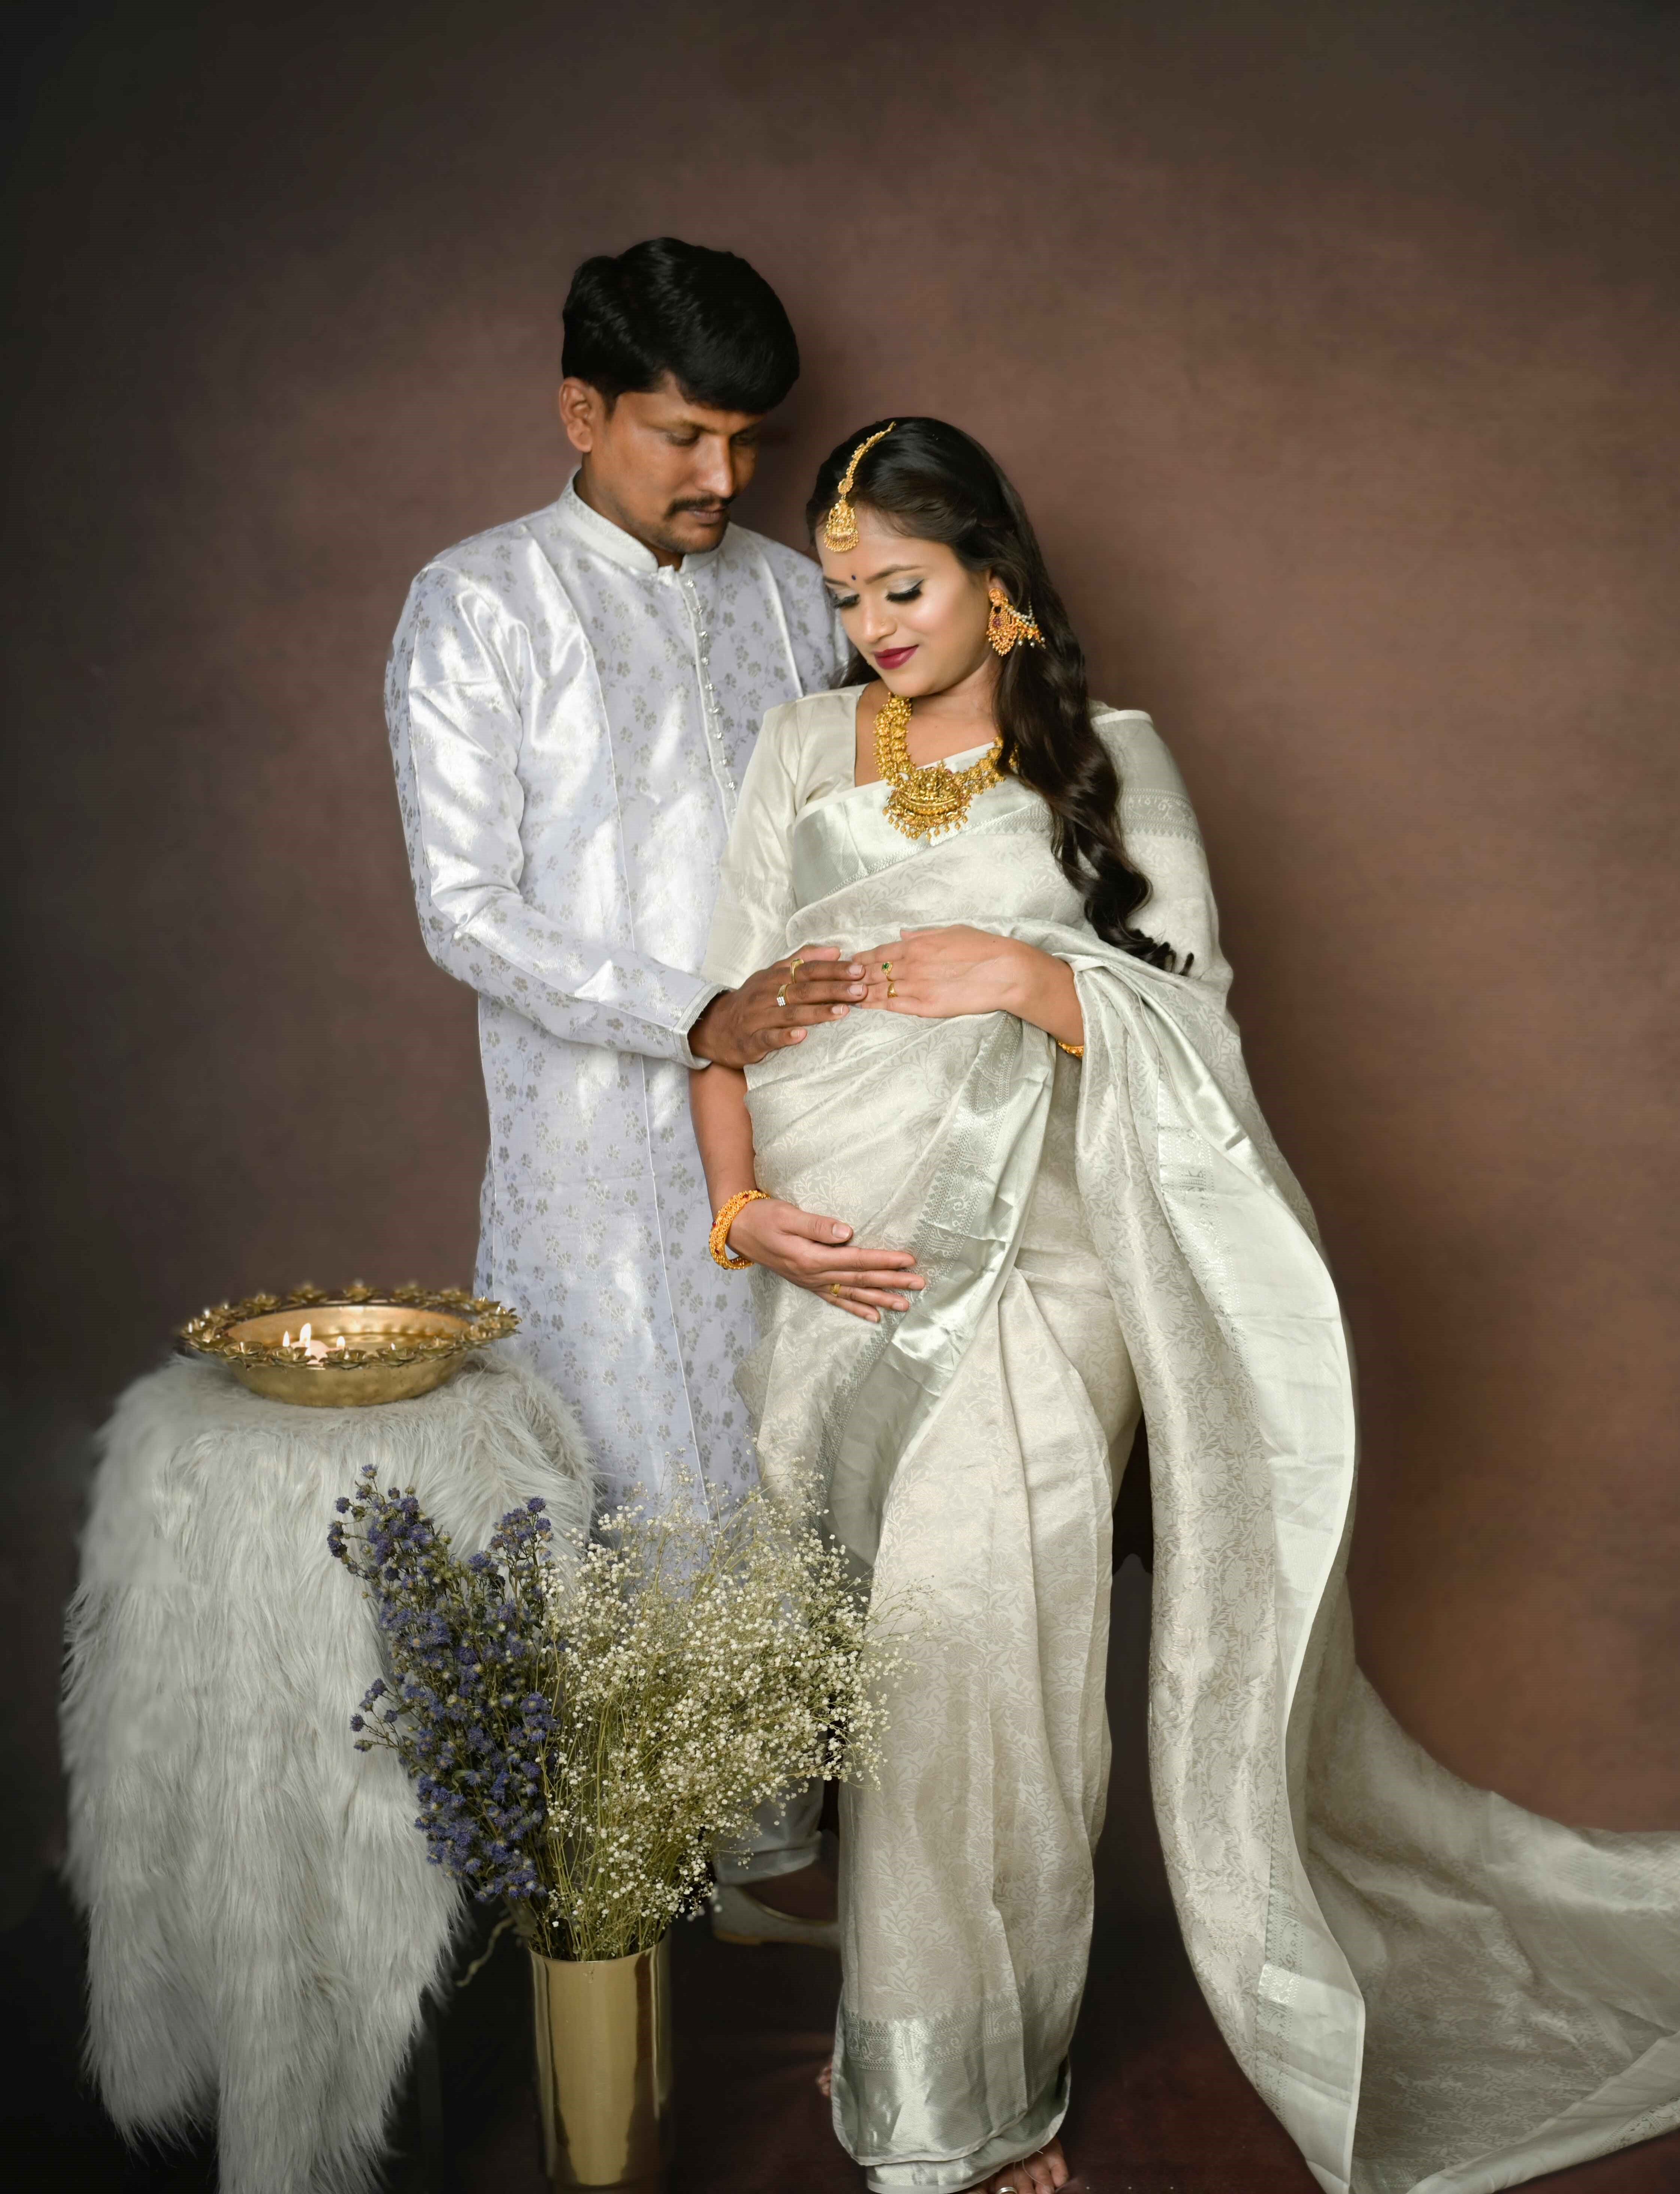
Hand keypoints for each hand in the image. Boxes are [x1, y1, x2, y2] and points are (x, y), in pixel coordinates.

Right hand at [690, 948, 866, 1066]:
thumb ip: (802, 960)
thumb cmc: (753, 1000)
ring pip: (790, 1012)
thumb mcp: (773, 974)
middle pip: (804, 989)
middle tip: (860, 990)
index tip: (858, 970)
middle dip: (833, 989)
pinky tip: (801, 1036)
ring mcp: (758, 1017)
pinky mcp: (751, 1040)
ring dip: (817, 1012)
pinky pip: (768, 1037)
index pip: (808, 969)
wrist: (715, 1026)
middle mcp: (767, 993)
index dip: (834, 969)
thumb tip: (835, 949)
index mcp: (776, 976)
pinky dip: (784, 1036)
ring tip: (842, 1011)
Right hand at [727, 1198, 923, 1323]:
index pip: (856, 1260)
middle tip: (919, 1283)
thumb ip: (817, 1225)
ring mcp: (812, 1282)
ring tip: (905, 1304)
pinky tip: (873, 1316)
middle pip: (860, 1280)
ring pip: (852, 1293)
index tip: (908, 1259)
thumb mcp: (788, 1215)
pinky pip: (836, 1301)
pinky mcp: (808, 1283)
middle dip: (891, 1282)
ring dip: (880, 1299)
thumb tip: (848, 1233)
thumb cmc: (764, 1217)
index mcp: (812, 1258)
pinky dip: (856, 1308)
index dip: (883, 1260)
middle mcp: (814, 1275)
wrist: (739, 1229)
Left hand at [858, 926, 1033, 1020]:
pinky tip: (863, 1007)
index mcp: (917, 944)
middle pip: (873, 972)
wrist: (1005, 971)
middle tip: (840, 980)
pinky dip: (876, 1006)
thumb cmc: (983, 947)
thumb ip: (923, 934)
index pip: (879, 952)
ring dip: (860, 993)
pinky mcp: (926, 1007)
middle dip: (855, 976)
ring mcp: (917, 987)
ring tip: (844, 995)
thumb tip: (902, 933)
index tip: (850, 962)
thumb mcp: (951, 931)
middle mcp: (911, 965)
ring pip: (879, 990)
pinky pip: (894, 1006)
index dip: (862, 958)